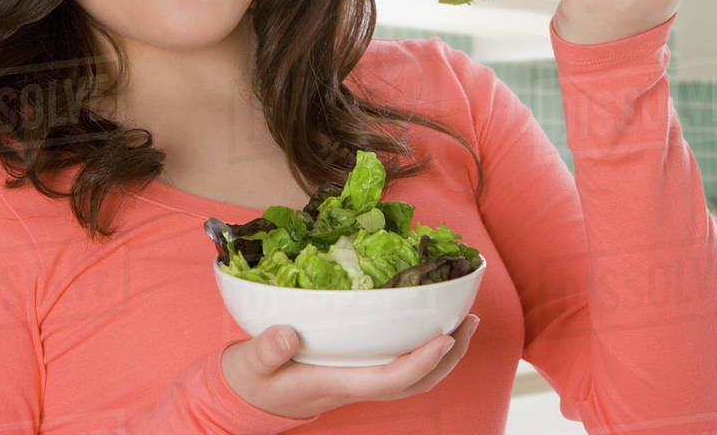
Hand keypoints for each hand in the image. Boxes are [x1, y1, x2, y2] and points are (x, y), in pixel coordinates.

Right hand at [221, 313, 480, 418]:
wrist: (248, 396)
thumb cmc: (252, 377)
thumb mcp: (252, 362)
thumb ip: (267, 350)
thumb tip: (287, 334)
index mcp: (337, 384)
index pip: (389, 380)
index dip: (421, 362)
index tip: (445, 337)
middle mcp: (356, 385)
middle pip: (414, 382)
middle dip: (448, 357)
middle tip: (469, 319)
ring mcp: (359, 380)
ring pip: (412, 377)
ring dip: (443, 353)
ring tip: (462, 320)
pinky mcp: (358, 370)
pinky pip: (400, 366)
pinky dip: (422, 348)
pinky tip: (428, 325)